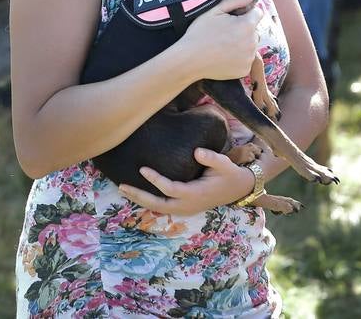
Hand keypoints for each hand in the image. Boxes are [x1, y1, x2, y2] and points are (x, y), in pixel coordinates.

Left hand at [118, 148, 255, 214]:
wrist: (238, 189)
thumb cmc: (229, 174)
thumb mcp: (224, 164)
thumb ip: (212, 158)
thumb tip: (197, 151)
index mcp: (195, 194)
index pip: (170, 189)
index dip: (155, 179)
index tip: (142, 169)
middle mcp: (188, 205)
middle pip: (158, 204)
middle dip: (139, 196)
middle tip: (122, 186)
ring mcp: (185, 209)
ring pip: (158, 208)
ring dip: (140, 200)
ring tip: (123, 189)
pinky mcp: (183, 208)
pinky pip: (162, 207)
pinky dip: (148, 202)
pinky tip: (136, 193)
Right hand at [177, 0, 261, 80]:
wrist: (190, 60)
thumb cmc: (200, 33)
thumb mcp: (214, 10)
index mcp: (247, 25)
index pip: (258, 13)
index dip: (246, 13)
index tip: (232, 18)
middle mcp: (252, 42)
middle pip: (254, 30)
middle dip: (244, 29)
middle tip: (225, 32)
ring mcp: (249, 58)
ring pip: (251, 45)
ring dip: (242, 43)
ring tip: (223, 45)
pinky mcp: (244, 70)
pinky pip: (246, 59)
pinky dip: (239, 58)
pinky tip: (224, 56)